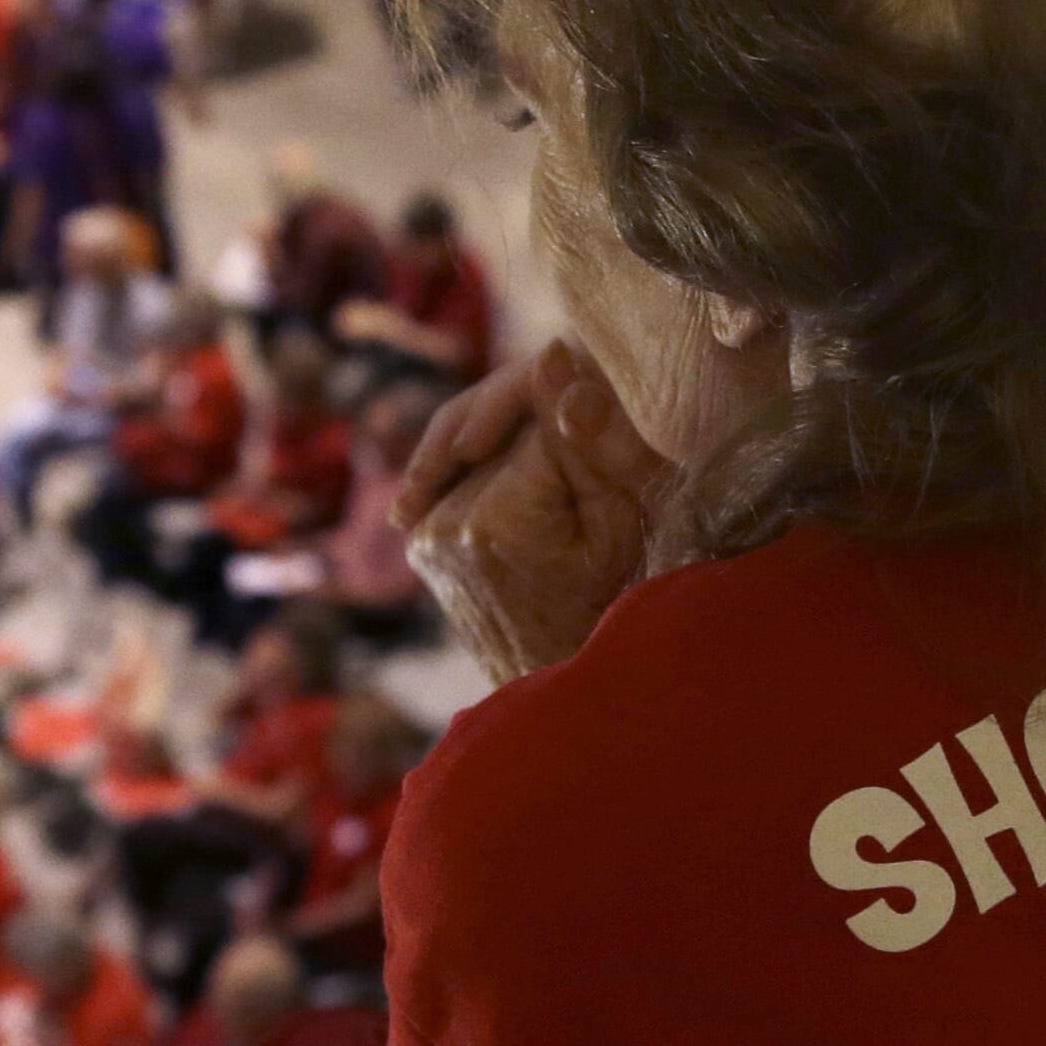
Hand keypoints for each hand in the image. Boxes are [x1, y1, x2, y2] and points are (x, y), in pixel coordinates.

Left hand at [399, 343, 672, 684]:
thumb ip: (595, 441)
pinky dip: (494, 474)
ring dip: (520, 451)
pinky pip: (461, 475)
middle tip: (589, 487)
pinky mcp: (421, 540)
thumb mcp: (624, 525)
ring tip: (561, 498)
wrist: (561, 689)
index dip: (588, 426)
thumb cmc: (612, 608)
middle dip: (549, 435)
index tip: (613, 464)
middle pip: (504, 425)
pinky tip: (526, 500)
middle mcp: (442, 523)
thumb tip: (556, 357)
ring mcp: (424, 534)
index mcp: (495, 518)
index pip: (543, 414)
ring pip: (481, 445)